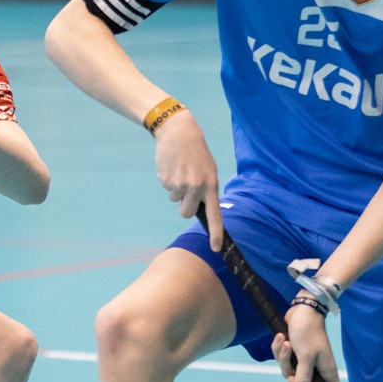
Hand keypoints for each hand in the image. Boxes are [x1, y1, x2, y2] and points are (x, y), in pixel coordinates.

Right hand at [154, 111, 221, 246]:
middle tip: (186, 188)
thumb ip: (205, 190)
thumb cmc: (196, 153)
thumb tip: (197, 210)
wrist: (179, 132)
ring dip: (176, 190)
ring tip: (180, 170)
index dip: (216, 234)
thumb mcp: (208, 170)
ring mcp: (180, 184)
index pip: (215, 215)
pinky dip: (168, 180)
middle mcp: (196, 187)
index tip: (216, 249)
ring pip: (175, 200)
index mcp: (211, 185)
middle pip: (186, 213)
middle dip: (184, 206)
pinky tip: (173, 166)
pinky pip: (167, 188)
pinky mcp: (166, 180)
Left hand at [272, 304, 342, 381]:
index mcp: (327, 373)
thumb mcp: (305, 358)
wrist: (301, 309)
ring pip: (288, 374)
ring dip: (283, 359)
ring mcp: (304, 362)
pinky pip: (281, 360)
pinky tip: (281, 337)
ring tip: (286, 343)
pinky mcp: (293, 353)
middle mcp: (317, 370)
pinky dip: (278, 350)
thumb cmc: (308, 332)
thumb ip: (303, 378)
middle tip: (291, 373)